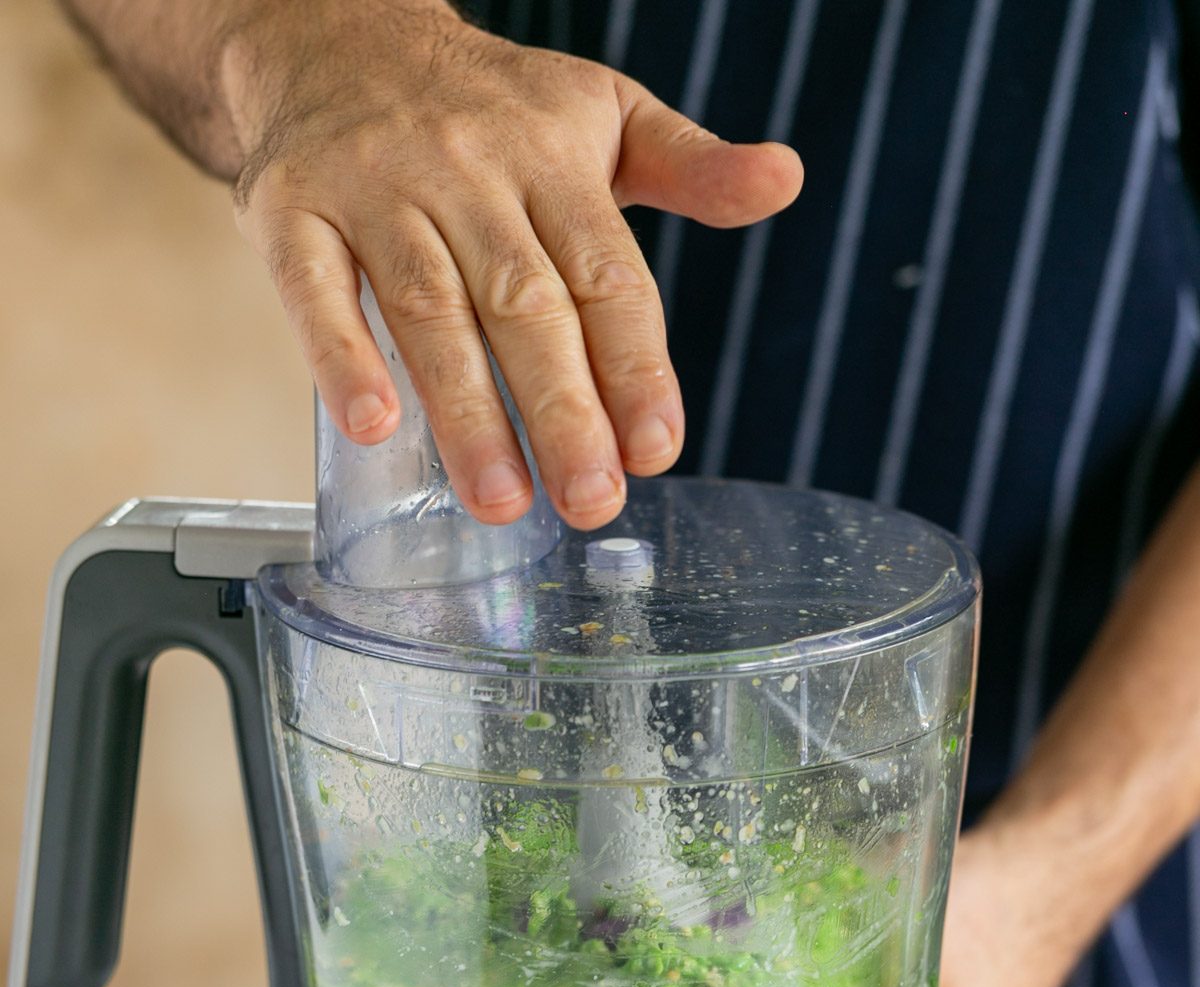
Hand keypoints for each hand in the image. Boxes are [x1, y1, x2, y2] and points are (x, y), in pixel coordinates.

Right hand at [222, 1, 802, 526]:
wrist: (336, 33)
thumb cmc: (485, 105)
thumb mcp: (600, 113)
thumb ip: (689, 164)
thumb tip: (783, 181)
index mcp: (553, 161)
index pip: (607, 276)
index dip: (635, 367)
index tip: (655, 450)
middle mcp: (469, 172)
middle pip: (526, 305)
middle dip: (564, 412)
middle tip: (591, 501)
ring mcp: (376, 190)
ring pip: (430, 309)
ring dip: (467, 412)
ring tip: (501, 501)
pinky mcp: (291, 208)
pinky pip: (313, 287)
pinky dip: (340, 355)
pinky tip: (372, 425)